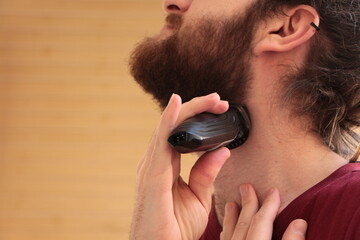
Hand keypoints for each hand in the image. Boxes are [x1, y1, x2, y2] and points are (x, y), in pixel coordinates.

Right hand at [130, 93, 229, 239]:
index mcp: (165, 166)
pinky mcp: (151, 175)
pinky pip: (161, 142)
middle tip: (220, 100)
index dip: (198, 117)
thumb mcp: (199, 198)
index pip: (180, 133)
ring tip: (211, 100)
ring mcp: (150, 167)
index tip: (220, 108)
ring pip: (168, 128)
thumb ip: (206, 173)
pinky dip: (169, 121)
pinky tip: (177, 104)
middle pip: (174, 126)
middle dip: (198, 109)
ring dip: (189, 110)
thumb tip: (221, 151)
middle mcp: (155, 162)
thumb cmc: (174, 229)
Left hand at [221, 184, 306, 239]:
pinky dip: (226, 233)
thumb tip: (299, 222)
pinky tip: (224, 230)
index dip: (269, 206)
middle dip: (247, 204)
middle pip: (244, 224)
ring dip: (231, 217)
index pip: (262, 222)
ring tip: (230, 204)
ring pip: (230, 233)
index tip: (273, 191)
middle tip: (246, 187)